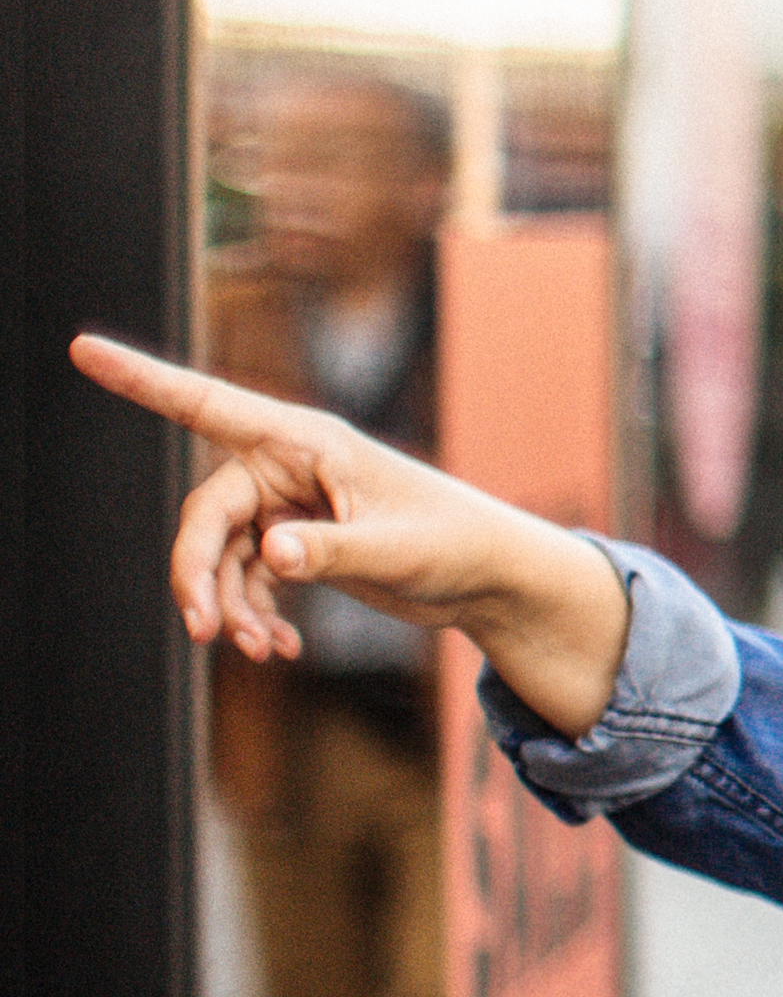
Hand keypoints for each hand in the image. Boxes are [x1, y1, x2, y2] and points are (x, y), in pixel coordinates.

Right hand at [69, 331, 625, 717]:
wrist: (488, 576)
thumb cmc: (454, 542)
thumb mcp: (396, 549)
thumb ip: (330, 548)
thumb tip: (269, 551)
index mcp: (308, 440)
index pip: (208, 403)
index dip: (140, 378)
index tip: (80, 347)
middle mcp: (288, 465)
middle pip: (205, 515)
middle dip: (197, 574)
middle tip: (204, 630)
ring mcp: (287, 505)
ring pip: (220, 556)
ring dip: (228, 605)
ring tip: (262, 649)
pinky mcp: (294, 542)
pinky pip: (244, 578)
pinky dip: (252, 614)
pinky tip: (279, 649)